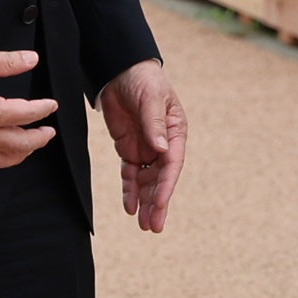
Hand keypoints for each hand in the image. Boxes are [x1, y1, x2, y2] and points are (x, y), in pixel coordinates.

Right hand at [0, 45, 56, 174]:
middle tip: (48, 132)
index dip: (43, 109)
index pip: (26, 114)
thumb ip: (8, 62)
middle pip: (19, 144)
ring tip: (29, 147)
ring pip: (0, 160)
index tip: (51, 105)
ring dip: (19, 155)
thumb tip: (32, 59)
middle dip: (39, 139)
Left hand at [99, 59, 188, 231]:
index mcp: (176, 132)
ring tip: (143, 224)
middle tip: (153, 226)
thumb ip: (155, 123)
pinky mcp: (129, 149)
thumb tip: (161, 149)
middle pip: (161, 178)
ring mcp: (146, 148)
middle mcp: (163, 144)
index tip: (160, 203)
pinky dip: (130, 190)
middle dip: (157, 203)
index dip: (166, 185)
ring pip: (147, 181)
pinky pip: (131, 174)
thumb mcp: (151, 98)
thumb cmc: (143, 81)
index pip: (172, 163)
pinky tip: (129, 207)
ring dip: (145, 202)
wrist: (120, 71)